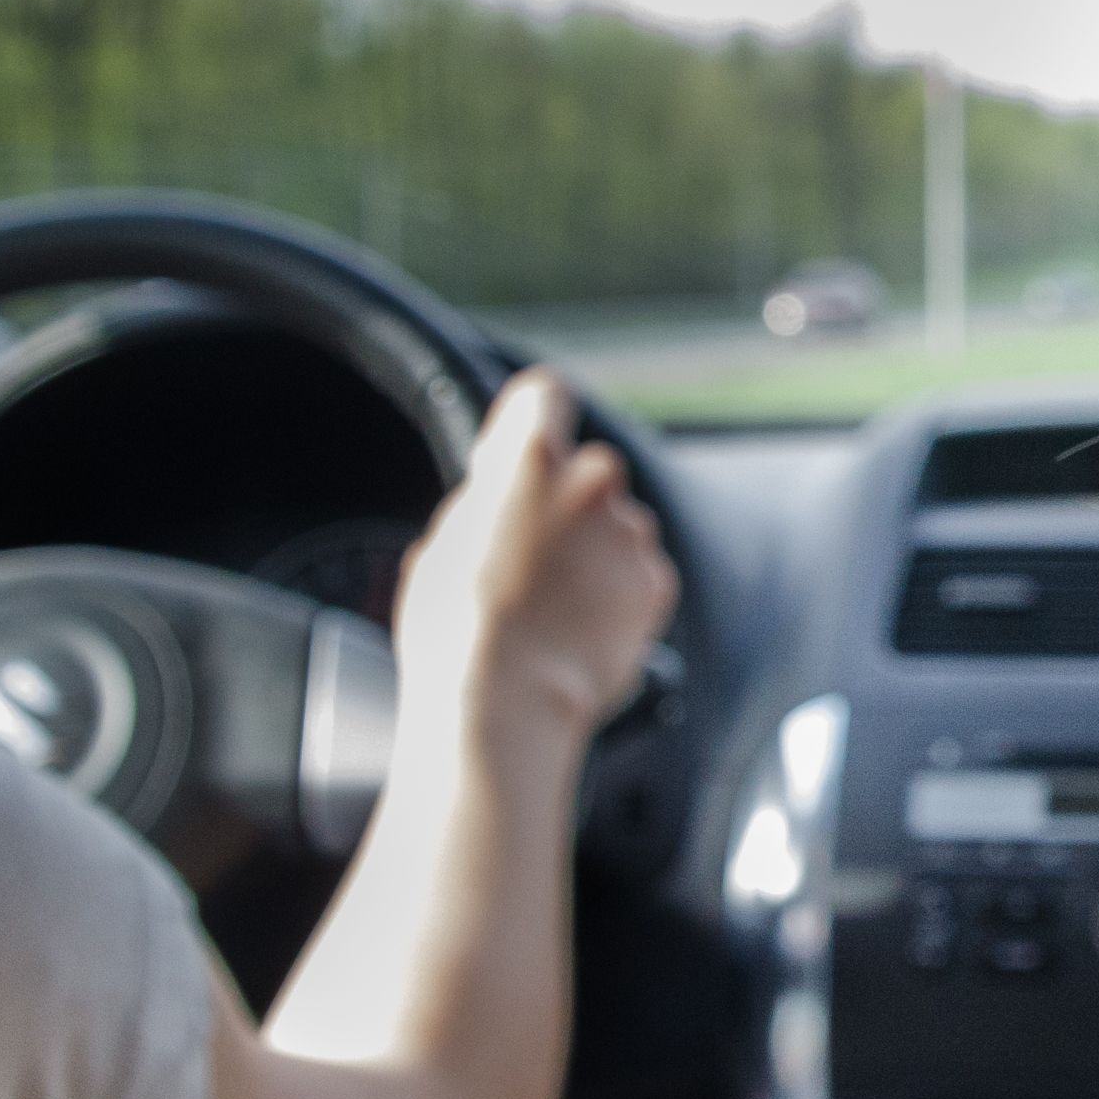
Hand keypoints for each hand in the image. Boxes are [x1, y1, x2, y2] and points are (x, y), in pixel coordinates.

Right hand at [390, 369, 676, 758]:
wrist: (508, 704)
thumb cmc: (456, 628)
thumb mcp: (443, 541)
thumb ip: (486, 500)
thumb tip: (502, 495)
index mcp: (534, 457)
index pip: (546, 394)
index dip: (530, 421)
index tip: (519, 447)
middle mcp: (595, 482)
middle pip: (584, 472)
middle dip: (563, 504)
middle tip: (527, 555)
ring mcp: (631, 535)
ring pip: (613, 527)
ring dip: (591, 554)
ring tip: (549, 608)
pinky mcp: (655, 584)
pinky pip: (633, 574)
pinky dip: (614, 594)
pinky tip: (576, 629)